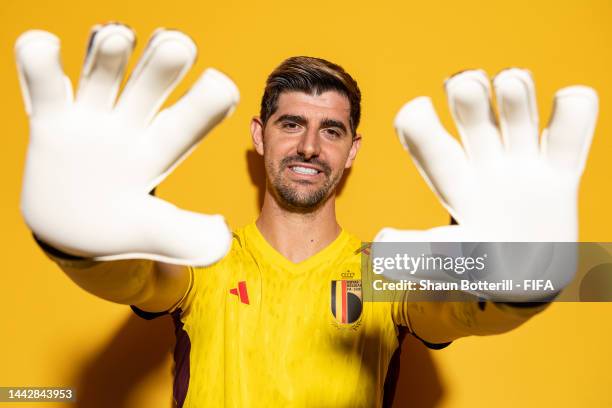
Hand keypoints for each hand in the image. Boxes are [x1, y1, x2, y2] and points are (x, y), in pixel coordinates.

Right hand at [16, 23, 238, 265]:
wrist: (73, 228)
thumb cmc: (123, 225)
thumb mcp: (154, 233)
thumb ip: (187, 237)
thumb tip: (221, 239)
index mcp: (159, 152)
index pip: (188, 125)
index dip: (206, 105)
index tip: (222, 88)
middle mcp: (129, 128)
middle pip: (148, 90)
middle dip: (161, 68)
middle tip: (179, 45)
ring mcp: (90, 120)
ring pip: (100, 78)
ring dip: (108, 56)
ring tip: (118, 35)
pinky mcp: (51, 122)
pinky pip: (43, 88)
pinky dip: (37, 64)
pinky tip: (42, 46)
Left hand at [374, 68, 598, 299]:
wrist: (528, 281)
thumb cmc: (478, 267)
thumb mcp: (446, 264)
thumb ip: (414, 254)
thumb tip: (380, 242)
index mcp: (452, 182)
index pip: (428, 144)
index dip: (418, 124)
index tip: (416, 111)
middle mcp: (484, 165)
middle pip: (474, 119)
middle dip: (468, 96)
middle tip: (465, 83)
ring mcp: (523, 166)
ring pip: (518, 118)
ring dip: (514, 95)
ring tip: (511, 80)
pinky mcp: (561, 175)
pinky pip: (569, 135)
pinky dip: (575, 110)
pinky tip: (570, 98)